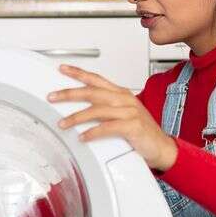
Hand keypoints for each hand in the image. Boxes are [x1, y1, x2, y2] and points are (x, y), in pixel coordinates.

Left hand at [49, 64, 177, 171]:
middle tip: (53, 97)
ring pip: (97, 110)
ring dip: (77, 117)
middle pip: (92, 92)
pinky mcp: (132, 126)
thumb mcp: (124, 114)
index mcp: (122, 94)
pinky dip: (92, 132)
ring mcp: (130, 112)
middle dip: (69, 93)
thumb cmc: (142, 133)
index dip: (79, 73)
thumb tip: (82, 109)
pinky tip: (83, 137)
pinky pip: (107, 127)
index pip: (97, 79)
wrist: (162, 148)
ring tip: (63, 123)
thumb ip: (106, 108)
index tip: (62, 69)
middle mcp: (125, 100)